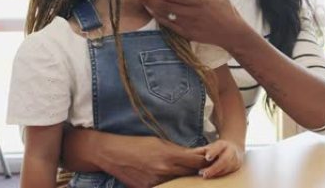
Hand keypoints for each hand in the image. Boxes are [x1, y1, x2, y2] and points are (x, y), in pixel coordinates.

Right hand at [63, 130, 209, 187]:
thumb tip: (194, 155)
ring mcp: (156, 182)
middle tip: (209, 169)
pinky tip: (176, 181)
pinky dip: (172, 184)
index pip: (196, 161)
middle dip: (200, 171)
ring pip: (179, 182)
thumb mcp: (160, 142)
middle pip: (190, 173)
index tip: (212, 159)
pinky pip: (166, 187)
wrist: (113, 154)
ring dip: (187, 179)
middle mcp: (164, 170)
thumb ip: (177, 150)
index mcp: (169, 155)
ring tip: (193, 176)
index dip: (206, 161)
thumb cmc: (137, 144)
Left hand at [127, 0, 247, 49]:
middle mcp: (193, 13)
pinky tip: (151, 11)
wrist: (232, 32)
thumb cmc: (225, 6)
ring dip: (151, 8)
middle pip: (166, 6)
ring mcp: (189, 25)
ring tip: (138, 1)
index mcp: (200, 0)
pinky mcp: (188, 34)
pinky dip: (159, 18)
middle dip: (148, 0)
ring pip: (166, 16)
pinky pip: (169, 26)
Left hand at [197, 139, 244, 178]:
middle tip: (203, 173)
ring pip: (226, 167)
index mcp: (223, 144)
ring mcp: (235, 159)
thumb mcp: (211, 146)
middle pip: (224, 160)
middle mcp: (231, 151)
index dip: (213, 152)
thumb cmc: (218, 149)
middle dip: (214, 168)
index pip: (219, 147)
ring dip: (216, 172)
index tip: (207, 157)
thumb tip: (189, 154)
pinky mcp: (236, 166)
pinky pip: (228, 172)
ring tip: (205, 175)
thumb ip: (201, 150)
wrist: (235, 149)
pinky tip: (212, 175)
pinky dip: (219, 174)